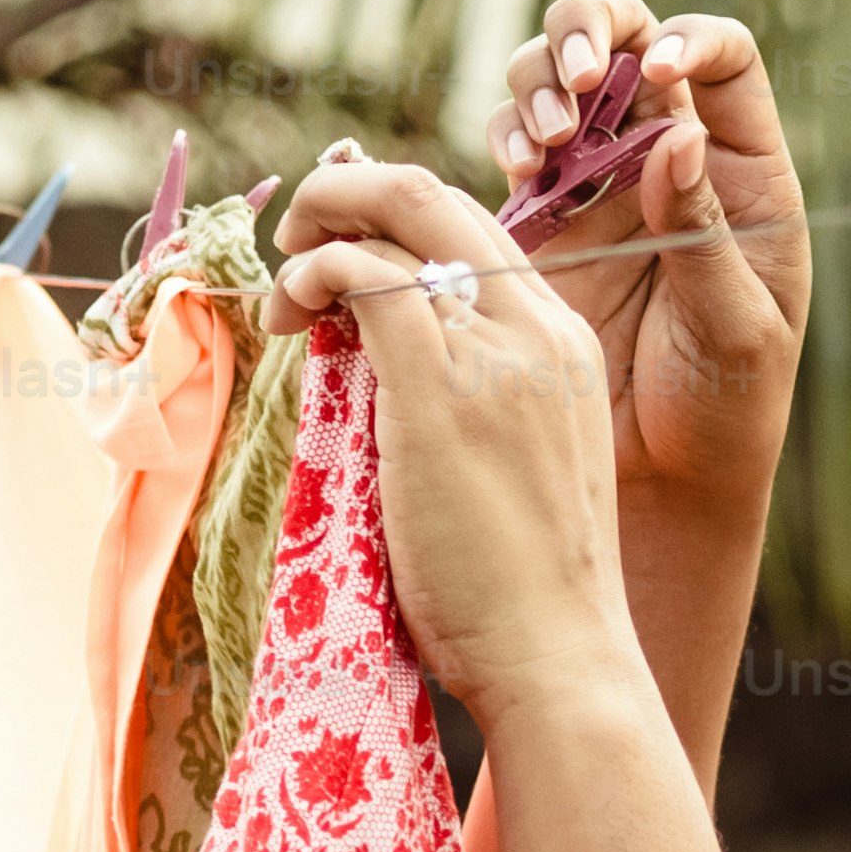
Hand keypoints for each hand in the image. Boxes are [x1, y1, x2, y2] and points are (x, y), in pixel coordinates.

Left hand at [271, 160, 651, 731]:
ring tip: (286, 291)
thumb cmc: (524, 595)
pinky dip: (315, 271)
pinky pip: (365, 276)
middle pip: (438, 199)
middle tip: (297, 242)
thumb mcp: (512, 468)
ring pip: (401, 215)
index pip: (475, 235)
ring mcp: (497, 350)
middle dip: (350, 194)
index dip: (394, 225)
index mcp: (565, 343)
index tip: (342, 258)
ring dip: (323, 226)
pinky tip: (290, 313)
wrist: (560, 657)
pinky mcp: (442, 384)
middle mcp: (540, 327)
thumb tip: (374, 370)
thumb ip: (468, 402)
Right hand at [488, 0, 806, 515]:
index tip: (659, 74)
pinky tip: (519, 169)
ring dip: (541, 84)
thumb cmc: (727, 408)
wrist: (660, 478)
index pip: (723, 59)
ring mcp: (598, 182)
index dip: (690, 40)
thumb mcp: (736, 328)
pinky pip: (512, 146)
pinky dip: (506, 134)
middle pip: (625, 38)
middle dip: (591, 30)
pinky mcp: (539, 221)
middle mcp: (666, 156)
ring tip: (547, 144)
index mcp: (742, 170)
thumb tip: (678, 136)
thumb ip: (705, 235)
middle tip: (577, 81)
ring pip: (558, 80)